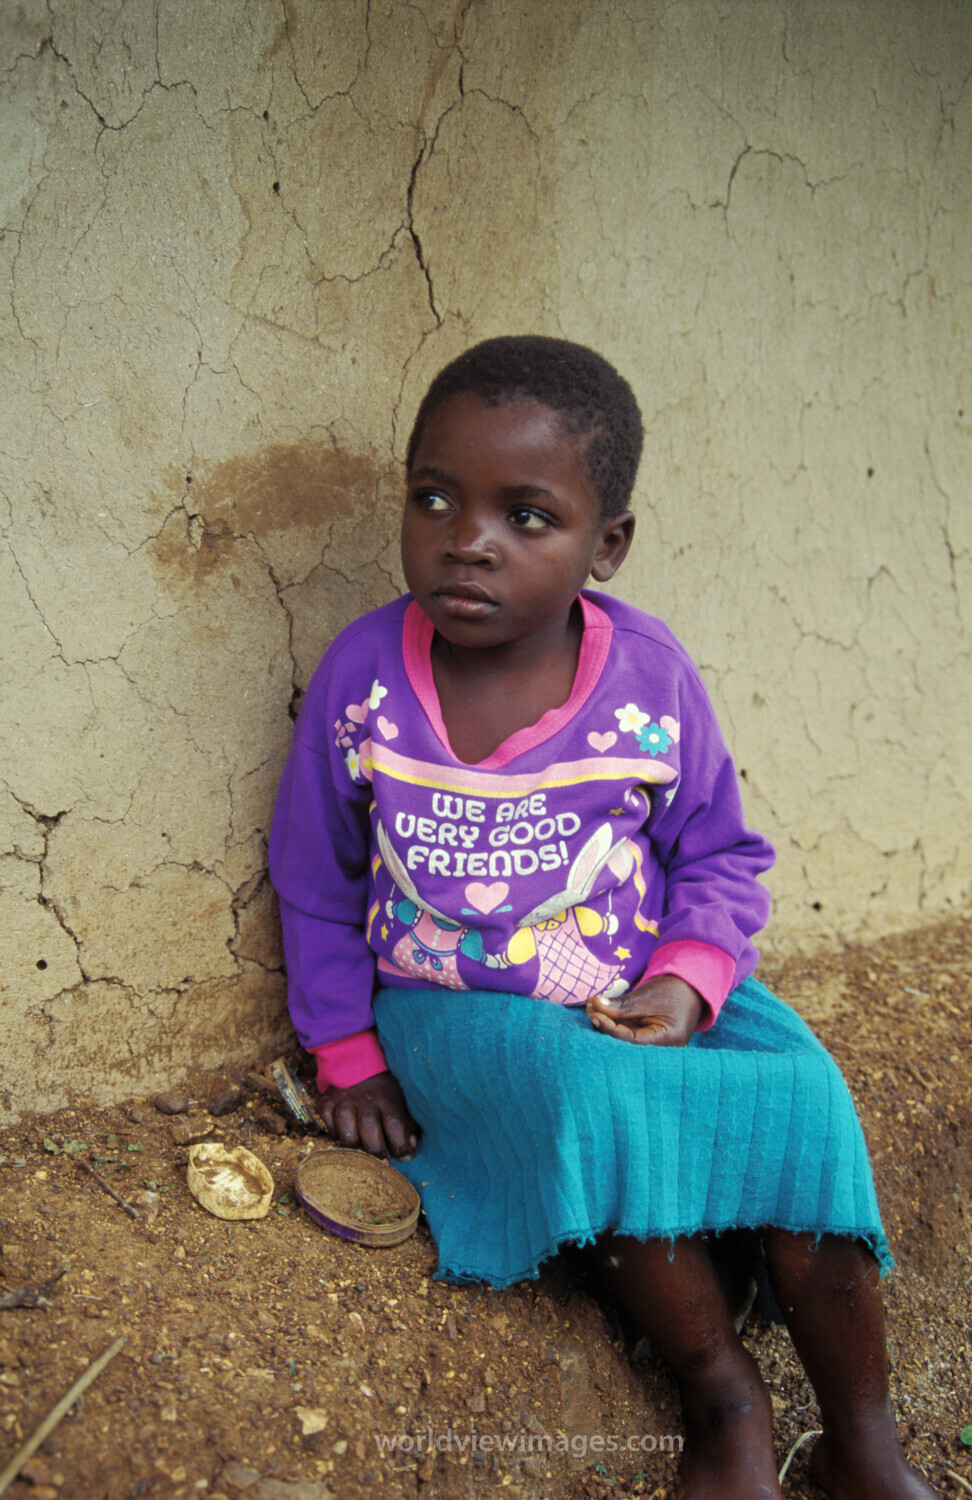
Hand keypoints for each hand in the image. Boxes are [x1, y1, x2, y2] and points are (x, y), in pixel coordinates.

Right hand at [318, 1071, 419, 1160]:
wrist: (357, 1063)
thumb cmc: (383, 1092)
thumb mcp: (400, 1102)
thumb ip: (407, 1126)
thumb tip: (409, 1152)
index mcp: (387, 1098)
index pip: (395, 1123)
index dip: (400, 1144)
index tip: (403, 1157)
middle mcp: (365, 1098)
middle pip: (369, 1126)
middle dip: (375, 1149)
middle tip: (380, 1163)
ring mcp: (344, 1099)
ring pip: (345, 1125)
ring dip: (351, 1142)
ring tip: (358, 1149)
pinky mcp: (327, 1100)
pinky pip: (325, 1119)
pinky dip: (331, 1130)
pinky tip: (339, 1134)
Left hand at [586, 975, 703, 1047]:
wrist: (690, 985)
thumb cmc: (673, 990)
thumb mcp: (647, 996)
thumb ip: (622, 1005)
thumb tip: (595, 1005)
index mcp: (669, 1039)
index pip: (633, 1041)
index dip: (611, 1029)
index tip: (595, 1014)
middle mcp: (662, 1048)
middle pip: (626, 1044)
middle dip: (605, 1027)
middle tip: (589, 1009)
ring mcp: (654, 1043)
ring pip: (623, 1039)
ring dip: (606, 1023)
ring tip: (591, 1007)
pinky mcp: (646, 1037)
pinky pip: (626, 1033)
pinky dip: (613, 1022)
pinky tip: (599, 1011)